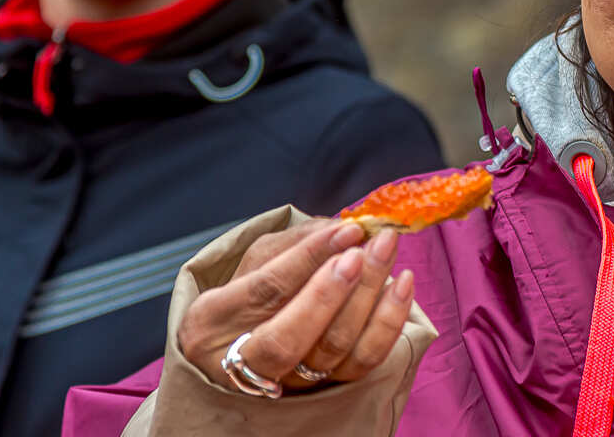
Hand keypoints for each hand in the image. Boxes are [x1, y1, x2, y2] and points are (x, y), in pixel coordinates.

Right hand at [177, 219, 415, 393]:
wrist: (249, 339)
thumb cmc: (252, 290)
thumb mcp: (257, 259)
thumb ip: (295, 240)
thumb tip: (342, 227)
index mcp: (212, 319)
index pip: (265, 290)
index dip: (309, 258)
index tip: (347, 229)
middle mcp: (241, 361)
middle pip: (291, 335)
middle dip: (336, 288)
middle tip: (367, 247)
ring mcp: (285, 380)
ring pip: (332, 348)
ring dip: (369, 296)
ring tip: (387, 252)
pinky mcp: (324, 387)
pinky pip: (363, 361)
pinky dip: (388, 321)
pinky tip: (401, 284)